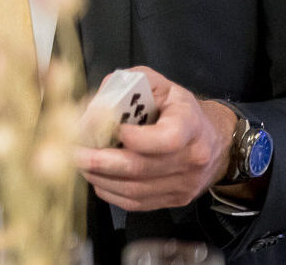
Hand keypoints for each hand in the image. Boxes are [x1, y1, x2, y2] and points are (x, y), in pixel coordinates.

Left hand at [75, 66, 233, 210]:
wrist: (210, 137)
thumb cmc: (175, 107)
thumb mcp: (155, 84)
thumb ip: (123, 85)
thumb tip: (92, 105)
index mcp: (189, 123)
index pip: (166, 139)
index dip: (136, 138)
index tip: (115, 130)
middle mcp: (192, 157)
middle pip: (141, 168)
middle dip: (101, 161)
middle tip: (74, 152)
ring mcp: (185, 182)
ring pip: (135, 190)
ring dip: (100, 178)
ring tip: (80, 163)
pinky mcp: (176, 199)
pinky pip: (137, 203)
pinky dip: (110, 191)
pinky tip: (97, 177)